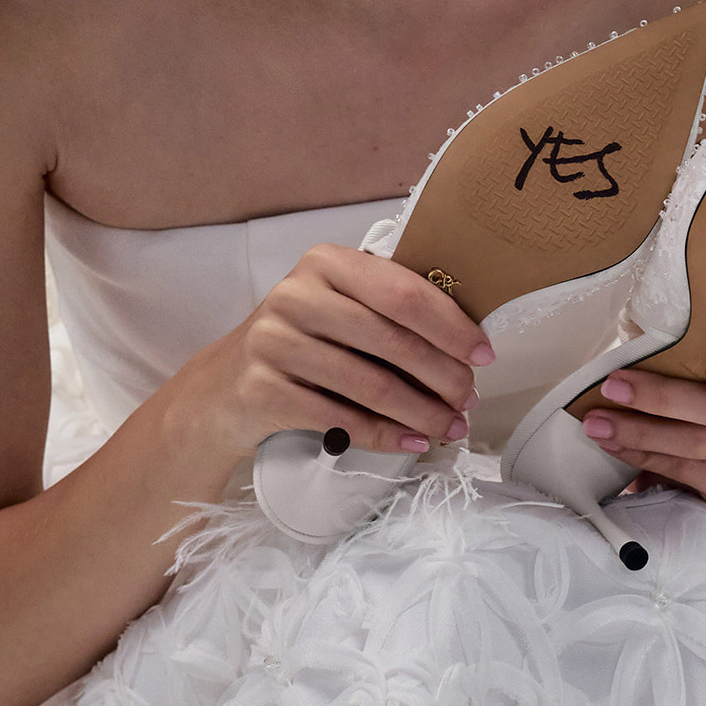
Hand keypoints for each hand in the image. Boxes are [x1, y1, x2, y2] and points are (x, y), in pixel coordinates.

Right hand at [169, 243, 493, 465]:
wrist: (222, 389)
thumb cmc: (302, 344)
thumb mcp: (338, 309)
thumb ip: (389, 311)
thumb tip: (468, 348)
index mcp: (326, 263)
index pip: (403, 291)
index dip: (450, 325)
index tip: (483, 355)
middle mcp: (295, 294)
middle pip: (391, 339)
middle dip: (442, 374)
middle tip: (470, 400)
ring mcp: (273, 342)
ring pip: (370, 383)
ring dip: (421, 412)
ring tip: (451, 427)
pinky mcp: (261, 389)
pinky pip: (339, 418)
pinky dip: (383, 434)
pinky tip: (411, 442)